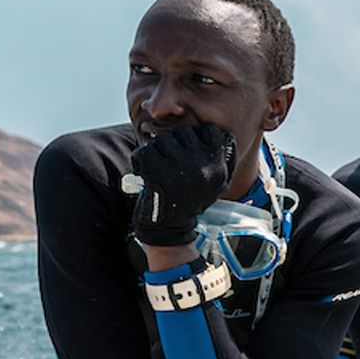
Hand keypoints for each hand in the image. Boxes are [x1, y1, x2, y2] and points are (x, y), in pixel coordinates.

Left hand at [129, 124, 235, 245]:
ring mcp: (181, 171)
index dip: (197, 137)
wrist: (169, 230)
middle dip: (173, 143)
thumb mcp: (213, 183)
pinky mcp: (158, 175)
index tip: (189, 151)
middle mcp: (204, 168)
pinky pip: (144, 151)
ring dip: (156, 151)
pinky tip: (145, 173)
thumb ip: (214, 158)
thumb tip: (206, 128)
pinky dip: (139, 161)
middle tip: (169, 160)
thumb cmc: (188, 202)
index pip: (211, 131)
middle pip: (184, 131)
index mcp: (219, 169)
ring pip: (162, 139)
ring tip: (158, 167)